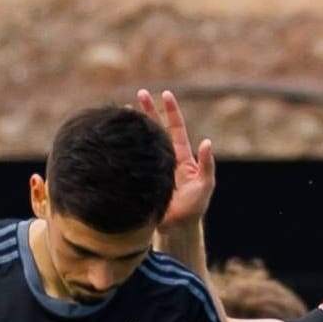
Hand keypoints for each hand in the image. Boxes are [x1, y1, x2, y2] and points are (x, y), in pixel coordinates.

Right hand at [136, 89, 215, 230]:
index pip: (176, 128)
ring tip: (122, 112)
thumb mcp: (205, 184)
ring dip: (134, 127)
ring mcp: (153, 167)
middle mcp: (165, 158)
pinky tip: (115, 140)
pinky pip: (132, 162)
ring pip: (142, 142)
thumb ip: (207, 164)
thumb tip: (208, 142)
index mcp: (181, 156)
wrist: (177, 228)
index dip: (171, 111)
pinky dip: (124, 149)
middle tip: (139, 93)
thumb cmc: (195, 207)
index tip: (165, 94)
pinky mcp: (142, 178)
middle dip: (148, 110)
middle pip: (156, 129)